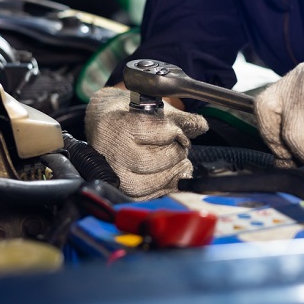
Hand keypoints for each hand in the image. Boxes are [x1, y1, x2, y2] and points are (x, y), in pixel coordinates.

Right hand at [85, 87, 207, 199]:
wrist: (101, 127)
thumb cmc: (126, 114)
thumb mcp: (151, 107)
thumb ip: (178, 117)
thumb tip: (202, 126)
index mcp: (114, 126)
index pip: (152, 132)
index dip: (173, 132)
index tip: (178, 132)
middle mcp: (111, 153)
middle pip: (152, 160)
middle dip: (174, 153)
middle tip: (179, 147)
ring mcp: (114, 176)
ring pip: (152, 182)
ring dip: (174, 172)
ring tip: (179, 161)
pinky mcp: (122, 192)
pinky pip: (150, 195)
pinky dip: (167, 186)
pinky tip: (172, 174)